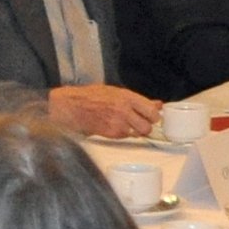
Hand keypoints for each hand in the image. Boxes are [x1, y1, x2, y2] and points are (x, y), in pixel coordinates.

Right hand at [46, 84, 161, 139]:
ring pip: (139, 133)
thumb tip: (157, 104)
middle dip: (146, 125)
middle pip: (148, 125)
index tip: (151, 116)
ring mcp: (118, 122)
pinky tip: (115, 126)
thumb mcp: (116, 92)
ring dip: (136, 131)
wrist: (71, 107)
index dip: (154, 116)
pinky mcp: (111, 133)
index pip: (152, 111)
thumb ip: (138, 100)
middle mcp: (124, 110)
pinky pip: (126, 136)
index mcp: (127, 97)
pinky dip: (124, 134)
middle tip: (140, 123)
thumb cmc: (90, 97)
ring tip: (126, 125)